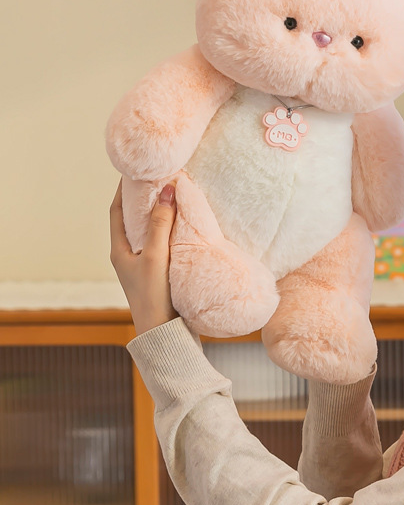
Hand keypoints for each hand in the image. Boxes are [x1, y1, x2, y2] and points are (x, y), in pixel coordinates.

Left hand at [110, 178, 178, 335]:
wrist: (164, 334)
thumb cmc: (153, 296)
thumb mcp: (156, 256)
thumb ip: (161, 224)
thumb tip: (166, 190)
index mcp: (119, 251)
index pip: (117, 211)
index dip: (123, 190)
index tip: (133, 170)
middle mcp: (128, 256)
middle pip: (134, 219)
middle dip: (144, 199)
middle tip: (158, 178)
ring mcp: (144, 265)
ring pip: (149, 231)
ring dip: (159, 214)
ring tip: (173, 195)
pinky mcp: (160, 273)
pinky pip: (163, 242)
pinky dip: (170, 229)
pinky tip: (184, 225)